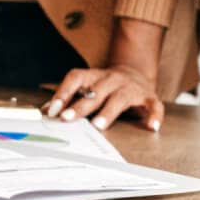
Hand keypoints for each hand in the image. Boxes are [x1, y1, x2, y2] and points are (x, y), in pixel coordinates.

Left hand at [45, 65, 164, 131]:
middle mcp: (112, 79)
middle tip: (67, 118)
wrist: (135, 73)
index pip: (75, 78)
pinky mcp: (149, 97)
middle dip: (81, 106)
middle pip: (95, 91)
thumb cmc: (104, 87)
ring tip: (98, 125)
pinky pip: (153, 105)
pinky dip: (154, 115)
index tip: (52, 110)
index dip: (63, 93)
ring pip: (120, 98)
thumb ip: (69, 98)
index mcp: (93, 76)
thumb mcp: (86, 88)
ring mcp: (131, 88)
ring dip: (108, 112)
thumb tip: (45, 111)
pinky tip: (151, 126)